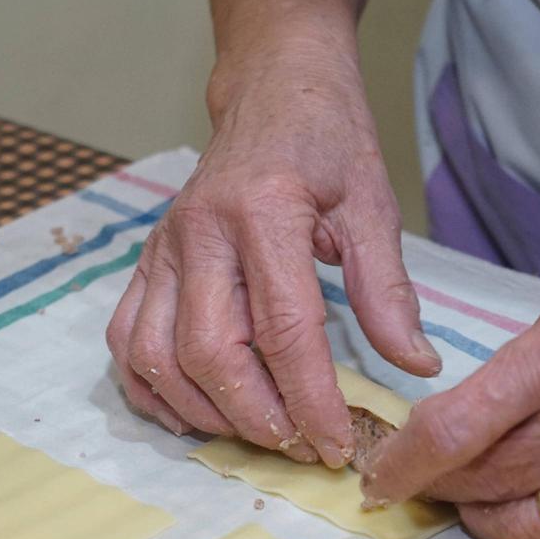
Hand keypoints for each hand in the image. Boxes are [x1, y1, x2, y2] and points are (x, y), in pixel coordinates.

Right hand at [106, 42, 440, 466]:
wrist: (271, 91)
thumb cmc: (326, 143)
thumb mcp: (372, 205)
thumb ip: (387, 290)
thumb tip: (415, 365)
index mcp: (263, 212)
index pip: (283, 330)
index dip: (310, 400)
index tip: (335, 445)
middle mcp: (198, 232)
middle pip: (209, 352)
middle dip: (255, 418)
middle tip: (298, 446)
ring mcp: (161, 249)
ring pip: (155, 356)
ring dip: (203, 412)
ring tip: (255, 433)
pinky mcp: (144, 262)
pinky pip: (125, 340)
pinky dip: (151, 389)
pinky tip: (194, 410)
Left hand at [362, 221, 539, 538]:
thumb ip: (511, 379)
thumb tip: (454, 431)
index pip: (456, 432)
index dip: (403, 464)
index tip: (379, 477)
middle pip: (486, 485)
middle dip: (439, 490)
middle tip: (423, 482)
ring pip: (531, 532)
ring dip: (486, 523)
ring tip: (475, 502)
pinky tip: (533, 512)